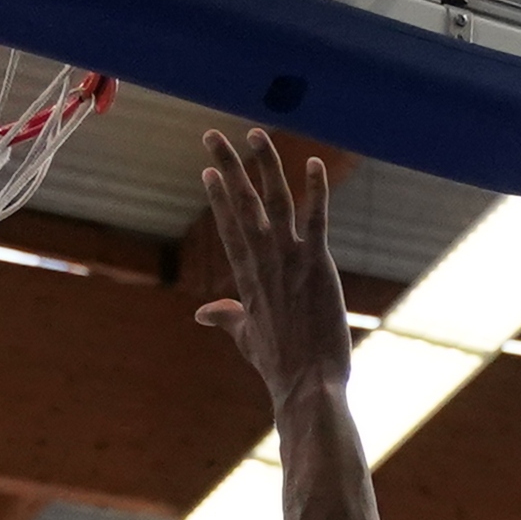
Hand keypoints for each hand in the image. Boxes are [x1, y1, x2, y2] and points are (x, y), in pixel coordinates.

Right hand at [189, 129, 352, 410]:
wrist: (307, 385)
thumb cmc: (281, 366)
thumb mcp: (246, 338)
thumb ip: (226, 317)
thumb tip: (204, 313)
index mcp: (246, 277)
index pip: (228, 226)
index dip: (218, 196)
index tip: (207, 169)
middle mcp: (262, 262)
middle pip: (241, 204)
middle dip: (227, 167)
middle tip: (212, 135)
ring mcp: (288, 260)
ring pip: (273, 202)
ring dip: (264, 165)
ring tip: (255, 134)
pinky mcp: (317, 264)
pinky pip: (317, 218)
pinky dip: (316, 190)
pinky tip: (314, 163)